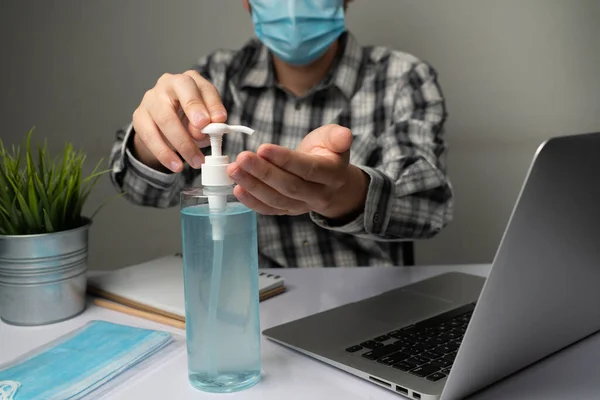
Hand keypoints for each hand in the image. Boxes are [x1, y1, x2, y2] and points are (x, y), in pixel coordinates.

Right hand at [131, 70, 226, 171]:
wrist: (163, 126)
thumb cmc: (189, 119)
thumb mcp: (205, 120)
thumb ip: (210, 124)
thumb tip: (209, 130)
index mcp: (190, 81)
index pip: (203, 88)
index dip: (212, 104)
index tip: (219, 120)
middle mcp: (168, 83)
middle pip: (181, 96)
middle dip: (193, 115)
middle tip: (203, 136)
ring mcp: (151, 98)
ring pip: (165, 119)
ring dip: (182, 144)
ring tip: (195, 161)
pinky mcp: (139, 116)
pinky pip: (150, 135)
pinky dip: (164, 154)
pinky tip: (175, 165)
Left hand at [227, 124, 369, 220]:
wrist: (329, 180)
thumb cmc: (327, 152)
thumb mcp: (334, 139)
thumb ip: (337, 136)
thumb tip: (345, 135)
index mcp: (332, 174)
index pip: (308, 169)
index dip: (286, 160)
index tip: (263, 148)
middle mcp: (319, 194)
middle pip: (290, 186)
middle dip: (263, 173)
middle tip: (242, 158)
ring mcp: (303, 206)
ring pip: (276, 199)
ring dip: (253, 185)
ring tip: (234, 170)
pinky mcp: (288, 210)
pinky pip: (269, 210)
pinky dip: (252, 201)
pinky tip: (237, 189)